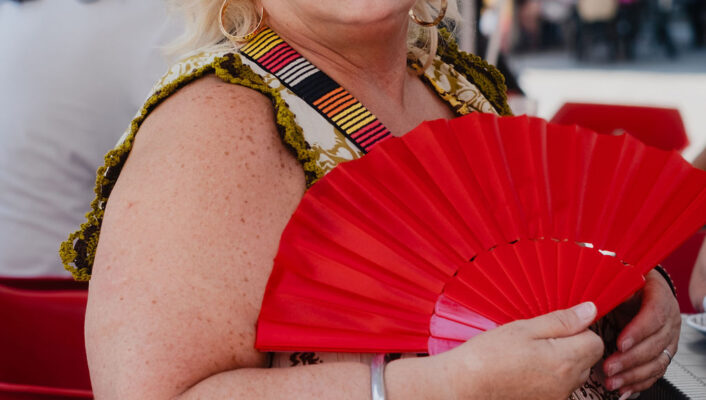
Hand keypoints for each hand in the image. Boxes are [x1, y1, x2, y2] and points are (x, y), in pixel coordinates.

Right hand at [430, 302, 603, 399]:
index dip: (578, 329)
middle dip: (570, 345)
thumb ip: (562, 320)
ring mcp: (556, 397)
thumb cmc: (489, 355)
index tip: (556, 326)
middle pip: (587, 358)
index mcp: (565, 360)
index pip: (595, 340)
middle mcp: (566, 383)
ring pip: (574, 373)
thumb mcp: (524, 328)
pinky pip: (559, 385)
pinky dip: (549, 375)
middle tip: (538, 338)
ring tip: (528, 354)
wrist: (465, 384)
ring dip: (560, 360)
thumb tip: (590, 310)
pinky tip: (525, 368)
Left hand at [603, 270, 680, 396]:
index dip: (638, 331)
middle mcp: (669, 319)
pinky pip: (655, 371)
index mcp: (660, 297)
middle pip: (655, 343)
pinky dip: (639, 382)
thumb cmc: (626, 283)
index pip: (655, 315)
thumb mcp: (619, 279)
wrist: (639, 288)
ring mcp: (667, 338)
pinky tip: (624, 389)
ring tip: (612, 381)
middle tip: (609, 366)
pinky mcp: (661, 353)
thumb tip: (592, 302)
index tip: (620, 343)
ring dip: (634, 374)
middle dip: (631, 358)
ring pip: (657, 361)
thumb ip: (610, 289)